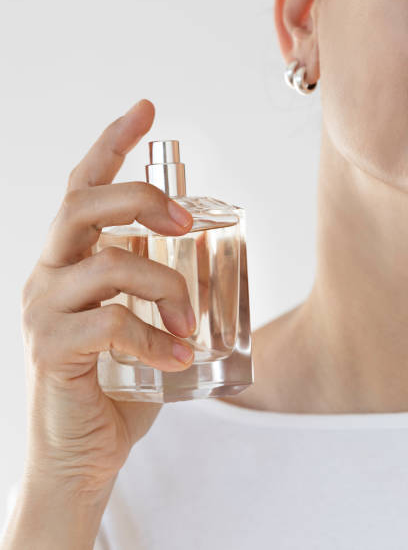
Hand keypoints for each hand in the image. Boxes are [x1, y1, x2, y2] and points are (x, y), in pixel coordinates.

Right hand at [21, 99, 195, 495]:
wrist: (80, 452)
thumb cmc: (114, 383)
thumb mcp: (138, 322)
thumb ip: (155, 288)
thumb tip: (209, 264)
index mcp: (68, 259)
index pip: (82, 185)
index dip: (112, 143)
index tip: (146, 108)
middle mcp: (48, 273)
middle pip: (83, 203)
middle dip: (141, 198)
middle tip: (186, 220)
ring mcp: (44, 309)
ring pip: (108, 262)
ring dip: (163, 284)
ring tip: (189, 321)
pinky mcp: (51, 349)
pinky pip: (111, 324)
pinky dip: (154, 336)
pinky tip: (177, 354)